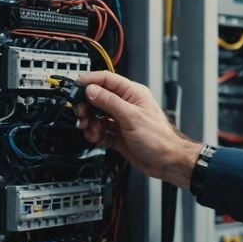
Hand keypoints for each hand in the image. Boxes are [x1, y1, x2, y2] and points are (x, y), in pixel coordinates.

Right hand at [73, 72, 199, 187]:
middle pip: (97, 98)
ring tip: (90, 129)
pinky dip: (94, 134)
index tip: (76, 87)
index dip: (89, 81)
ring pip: (97, 116)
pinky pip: (100, 131)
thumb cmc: (159, 138)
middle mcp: (125, 105)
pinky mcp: (118, 135)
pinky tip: (96, 137)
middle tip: (82, 114)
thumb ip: (109, 102)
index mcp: (132, 94)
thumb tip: (91, 90)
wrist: (166, 161)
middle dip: (86, 106)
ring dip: (90, 122)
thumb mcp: (131, 117)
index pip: (106, 80)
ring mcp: (121, 120)